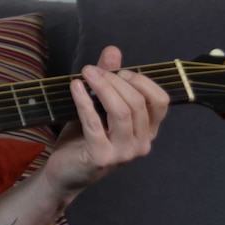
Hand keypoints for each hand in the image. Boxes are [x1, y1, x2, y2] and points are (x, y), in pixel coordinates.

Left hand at [43, 46, 169, 198]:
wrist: (65, 173)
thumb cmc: (84, 139)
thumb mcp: (98, 107)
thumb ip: (109, 81)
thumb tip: (113, 51)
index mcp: (147, 131)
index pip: (159, 101)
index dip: (142, 81)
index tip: (119, 70)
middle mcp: (142, 143)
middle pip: (137, 103)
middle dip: (114, 80)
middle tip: (91, 70)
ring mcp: (124, 153)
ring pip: (121, 112)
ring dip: (102, 87)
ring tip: (85, 74)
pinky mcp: (102, 157)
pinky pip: (95, 123)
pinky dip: (84, 101)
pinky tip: (75, 87)